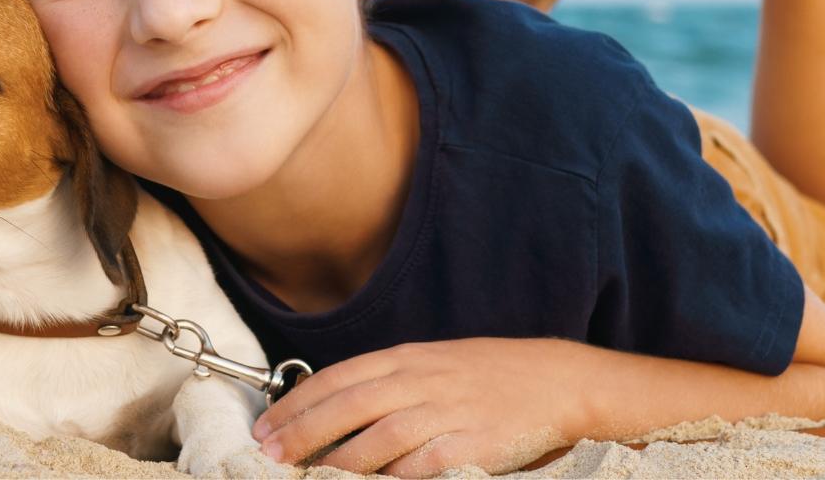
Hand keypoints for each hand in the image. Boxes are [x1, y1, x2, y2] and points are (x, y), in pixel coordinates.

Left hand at [250, 338, 583, 476]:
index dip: (297, 403)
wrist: (558, 381)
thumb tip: (337, 407)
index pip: (338, 378)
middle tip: (270, 455)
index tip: (266, 425)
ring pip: (376, 440)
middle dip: (302, 433)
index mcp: (407, 358)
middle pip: (347, 407)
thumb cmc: (492, 375)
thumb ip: (389, 383)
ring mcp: (445, 414)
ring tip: (307, 478)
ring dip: (337, 463)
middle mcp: (420, 382)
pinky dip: (390, 479)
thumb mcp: (435, 364)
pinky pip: (419, 468)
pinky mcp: (469, 447)